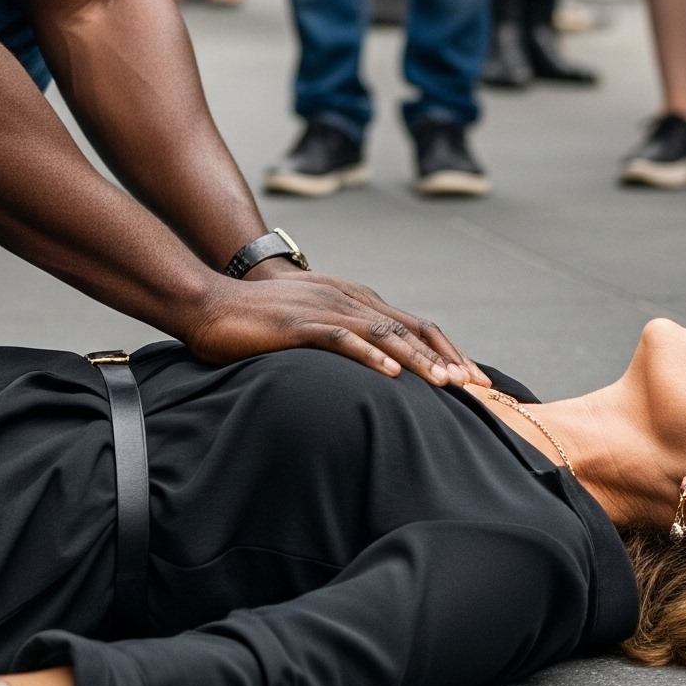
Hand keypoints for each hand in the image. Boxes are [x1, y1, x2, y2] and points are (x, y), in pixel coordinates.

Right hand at [183, 270, 481, 384]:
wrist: (211, 304)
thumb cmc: (261, 320)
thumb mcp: (313, 323)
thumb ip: (345, 334)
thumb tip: (379, 367)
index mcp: (353, 299)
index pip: (412, 323)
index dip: (446, 348)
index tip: (473, 378)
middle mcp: (346, 298)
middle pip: (408, 327)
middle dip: (445, 356)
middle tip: (474, 386)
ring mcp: (324, 309)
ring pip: (383, 332)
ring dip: (418, 358)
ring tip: (445, 383)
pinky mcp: (299, 325)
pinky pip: (342, 338)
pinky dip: (370, 355)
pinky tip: (390, 374)